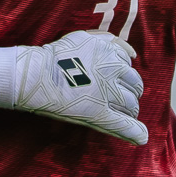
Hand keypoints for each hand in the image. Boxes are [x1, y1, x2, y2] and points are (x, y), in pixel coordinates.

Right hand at [0, 30, 147, 144]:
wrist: (34, 74)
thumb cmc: (54, 56)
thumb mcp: (84, 38)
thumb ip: (110, 42)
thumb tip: (134, 54)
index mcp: (110, 52)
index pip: (129, 65)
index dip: (121, 75)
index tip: (111, 80)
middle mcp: (113, 70)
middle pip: (135, 85)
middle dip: (128, 92)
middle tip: (114, 98)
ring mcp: (107, 93)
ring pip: (131, 104)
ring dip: (128, 109)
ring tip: (117, 113)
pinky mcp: (99, 113)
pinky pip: (123, 125)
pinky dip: (134, 132)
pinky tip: (141, 138)